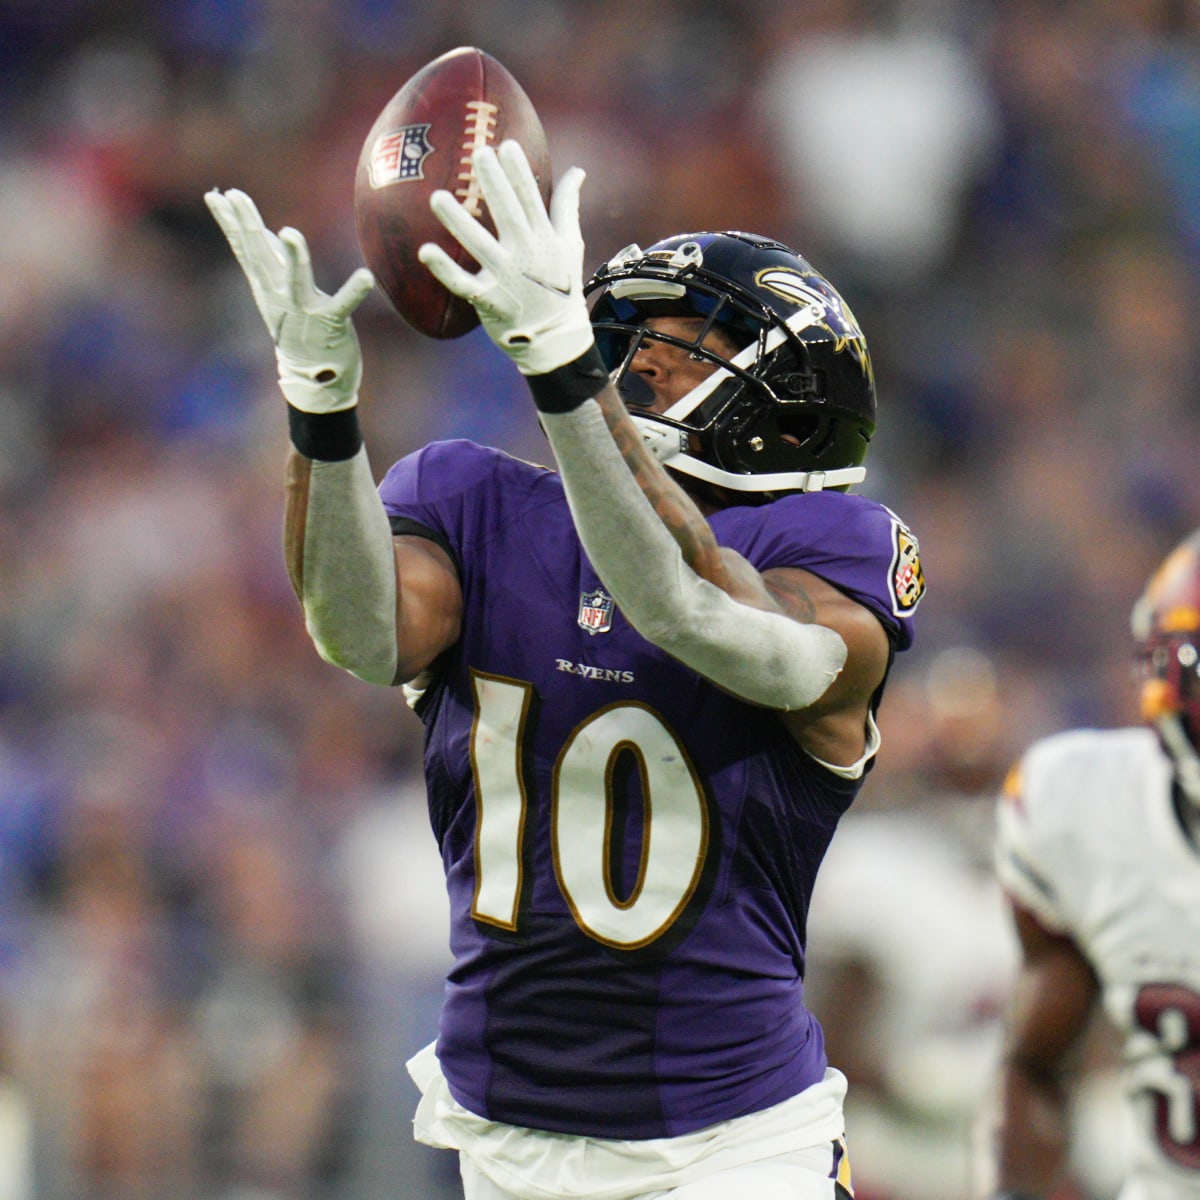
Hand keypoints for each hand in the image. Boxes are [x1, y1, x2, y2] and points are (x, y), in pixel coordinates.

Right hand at [205, 188, 374, 412]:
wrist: (314, 381)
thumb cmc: (300, 331)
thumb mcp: (279, 295)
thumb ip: (272, 264)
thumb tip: (263, 232)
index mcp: (268, 287)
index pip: (246, 249)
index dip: (232, 222)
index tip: (219, 196)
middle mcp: (281, 297)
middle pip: (260, 256)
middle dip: (248, 226)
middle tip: (235, 197)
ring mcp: (305, 310)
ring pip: (296, 280)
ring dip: (293, 257)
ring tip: (289, 232)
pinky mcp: (331, 324)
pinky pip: (343, 305)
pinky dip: (354, 291)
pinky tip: (365, 276)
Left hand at [419, 140, 593, 375]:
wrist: (555, 338)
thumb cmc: (561, 287)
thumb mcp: (571, 244)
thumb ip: (568, 205)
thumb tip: (577, 171)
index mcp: (544, 237)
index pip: (531, 198)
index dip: (519, 172)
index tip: (506, 145)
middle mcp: (524, 254)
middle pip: (507, 213)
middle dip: (493, 183)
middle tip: (478, 153)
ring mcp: (505, 277)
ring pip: (478, 244)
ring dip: (458, 222)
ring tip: (436, 197)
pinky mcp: (488, 299)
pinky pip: (462, 283)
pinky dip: (444, 270)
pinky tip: (425, 250)